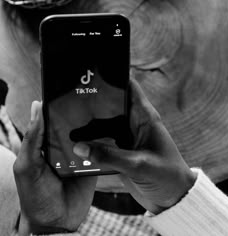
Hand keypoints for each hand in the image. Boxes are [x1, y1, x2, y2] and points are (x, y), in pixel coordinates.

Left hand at [13, 101, 96, 235]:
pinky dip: (105, 144)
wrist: (55, 222)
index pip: (55, 119)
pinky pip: (100, 151)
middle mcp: (64, 147)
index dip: (60, 105)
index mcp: (47, 144)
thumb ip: (33, 139)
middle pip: (75, 125)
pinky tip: (113, 133)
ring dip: (96, 127)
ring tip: (109, 109)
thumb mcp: (27, 165)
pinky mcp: (93, 165)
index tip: (72, 88)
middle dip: (83, 113)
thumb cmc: (35, 195)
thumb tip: (37, 107)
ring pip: (89, 136)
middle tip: (95, 95)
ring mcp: (80, 155)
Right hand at [73, 79, 196, 213]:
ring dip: (91, 124)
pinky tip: (79, 143)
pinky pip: (104, 140)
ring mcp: (127, 137)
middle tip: (71, 99)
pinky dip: (93, 140)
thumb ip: (109, 156)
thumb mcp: (138, 165)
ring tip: (69, 123)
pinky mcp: (122, 150)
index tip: (92, 72)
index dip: (113, 76)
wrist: (171, 197)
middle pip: (112, 104)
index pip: (129, 87)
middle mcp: (135, 123)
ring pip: (105, 122)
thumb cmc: (166, 177)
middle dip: (94, 101)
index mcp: (145, 117)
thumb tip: (79, 146)